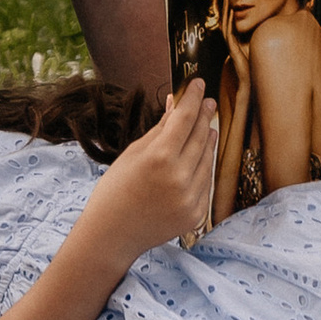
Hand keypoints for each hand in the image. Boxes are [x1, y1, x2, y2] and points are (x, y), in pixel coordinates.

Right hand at [91, 77, 218, 255]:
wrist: (112, 235)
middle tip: (207, 101)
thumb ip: (160, 129)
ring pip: (207, 159)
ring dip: (208, 139)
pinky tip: (202, 153)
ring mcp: (191, 198)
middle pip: (200, 136)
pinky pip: (206, 181)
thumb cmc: (115, 190)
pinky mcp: (196, 214)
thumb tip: (177, 103)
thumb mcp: (133, 153)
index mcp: (160, 158)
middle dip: (204, 116)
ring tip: (207, 125)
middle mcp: (179, 178)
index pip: (185, 119)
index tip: (198, 84)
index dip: (193, 98)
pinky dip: (204, 165)